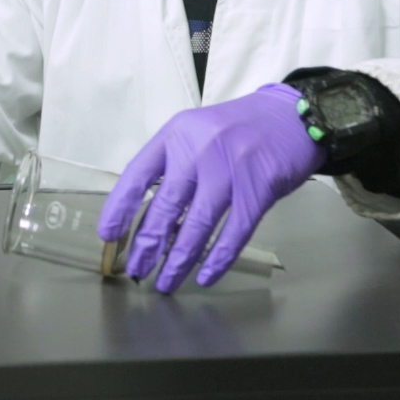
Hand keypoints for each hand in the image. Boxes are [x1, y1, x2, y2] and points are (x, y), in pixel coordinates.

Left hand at [98, 84, 324, 291]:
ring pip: (196, 226)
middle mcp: (199, 151)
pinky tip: (204, 277)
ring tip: (165, 282)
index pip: (138, 174)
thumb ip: (172, 165)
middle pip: (165, 206)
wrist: (290, 117)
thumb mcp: (195, 133)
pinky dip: (217, 259)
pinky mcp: (258, 191)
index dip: (119, 207)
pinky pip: (233, 234)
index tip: (109, 234)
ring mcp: (229, 171)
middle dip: (148, 244)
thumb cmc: (236, 129)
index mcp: (176, 135)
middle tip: (137, 269)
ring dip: (178, 260)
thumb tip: (147, 216)